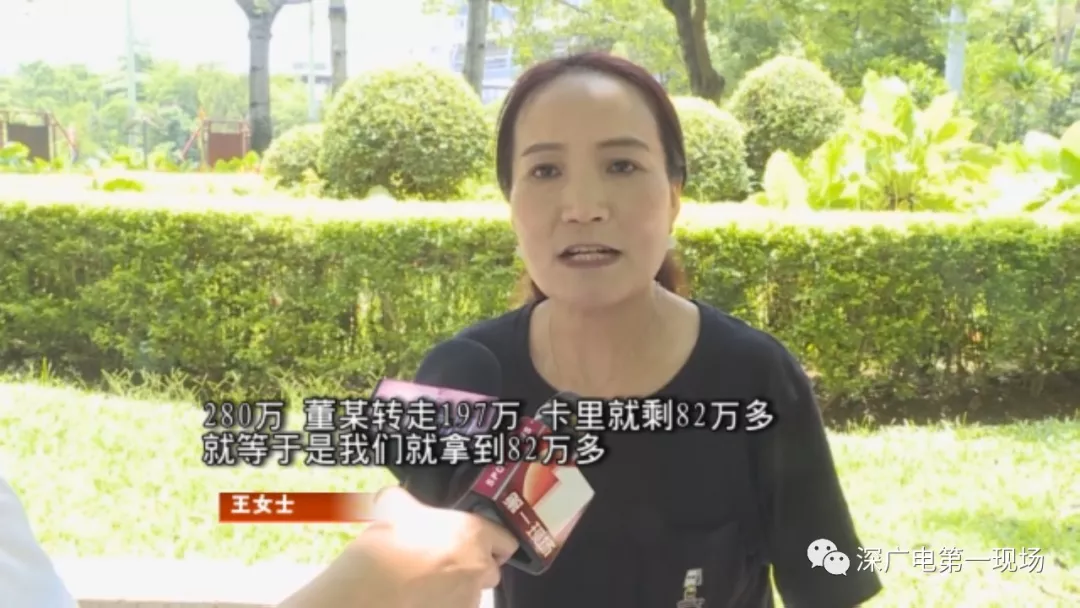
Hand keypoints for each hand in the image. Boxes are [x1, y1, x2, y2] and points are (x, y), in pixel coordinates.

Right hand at [276, 486, 518, 607]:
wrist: (370, 591)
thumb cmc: (386, 549)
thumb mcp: (393, 510)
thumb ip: (402, 500)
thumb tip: (392, 496)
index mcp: (474, 532)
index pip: (507, 540)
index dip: (493, 542)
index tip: (479, 543)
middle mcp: (479, 565)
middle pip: (491, 568)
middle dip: (474, 566)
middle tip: (446, 561)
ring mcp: (469, 596)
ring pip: (473, 591)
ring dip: (458, 587)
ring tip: (427, 580)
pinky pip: (458, 607)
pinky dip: (446, 603)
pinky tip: (422, 596)